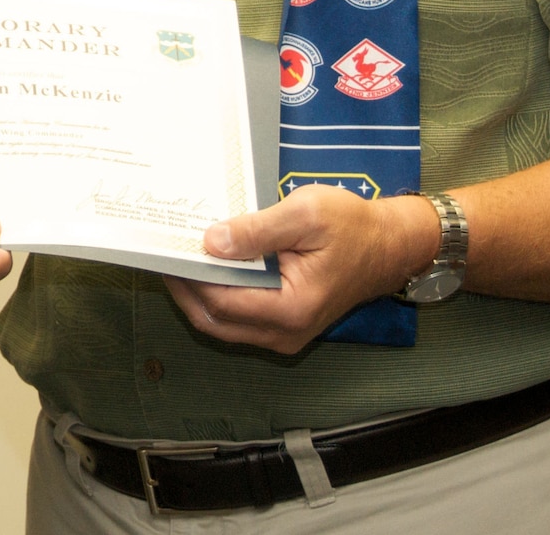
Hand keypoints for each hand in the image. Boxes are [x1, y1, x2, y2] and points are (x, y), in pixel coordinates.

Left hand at [163, 189, 437, 353]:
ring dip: (197, 295)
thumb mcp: (305, 215)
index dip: (187, 277)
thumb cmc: (353, 225)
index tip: (163, 250)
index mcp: (290, 308)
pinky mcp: (285, 324)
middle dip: (183, 290)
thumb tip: (211, 243)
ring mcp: (285, 333)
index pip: (220, 301)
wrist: (390, 244)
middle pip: (214, 321)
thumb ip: (257, 231)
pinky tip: (208, 268)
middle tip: (158, 256)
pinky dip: (217, 297)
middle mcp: (285, 332)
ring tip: (176, 259)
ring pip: (223, 325)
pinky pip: (239, 319)